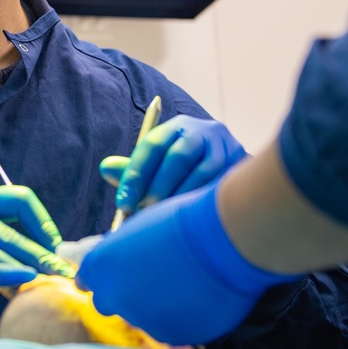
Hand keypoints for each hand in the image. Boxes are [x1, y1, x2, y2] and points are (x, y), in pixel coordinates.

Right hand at [0, 186, 74, 333]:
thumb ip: (0, 234)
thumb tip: (48, 247)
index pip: (17, 197)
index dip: (41, 219)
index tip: (53, 242)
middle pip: (12, 231)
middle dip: (41, 252)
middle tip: (62, 268)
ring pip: (1, 253)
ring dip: (30, 267)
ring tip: (49, 278)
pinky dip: (10, 273)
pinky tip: (28, 277)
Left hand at [76, 181, 297, 344]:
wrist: (223, 239)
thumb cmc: (181, 222)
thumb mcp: (139, 227)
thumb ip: (119, 250)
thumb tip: (115, 260)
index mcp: (101, 265)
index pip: (86, 279)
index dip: (97, 276)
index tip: (104, 275)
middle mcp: (115, 296)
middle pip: (108, 302)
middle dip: (121, 292)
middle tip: (143, 279)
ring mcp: (143, 319)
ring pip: (140, 315)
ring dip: (151, 303)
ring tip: (177, 281)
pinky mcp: (172, 334)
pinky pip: (168, 326)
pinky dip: (176, 314)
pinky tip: (192, 294)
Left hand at [101, 115, 247, 213]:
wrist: (235, 171)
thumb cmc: (185, 168)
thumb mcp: (160, 162)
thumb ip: (135, 168)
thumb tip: (106, 169)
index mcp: (178, 127)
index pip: (152, 145)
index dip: (135, 174)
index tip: (123, 202)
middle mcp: (204, 132)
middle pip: (178, 157)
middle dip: (158, 187)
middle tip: (143, 212)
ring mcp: (227, 149)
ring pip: (201, 174)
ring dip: (180, 198)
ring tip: (164, 220)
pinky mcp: (242, 169)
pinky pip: (219, 188)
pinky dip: (200, 204)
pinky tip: (188, 221)